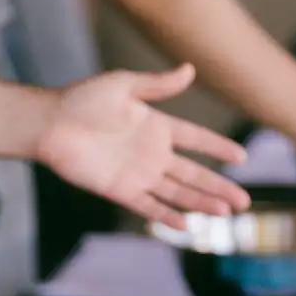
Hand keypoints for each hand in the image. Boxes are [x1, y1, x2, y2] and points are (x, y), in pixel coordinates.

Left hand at [36, 63, 251, 227]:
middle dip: (219, 187)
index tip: (242, 158)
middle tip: (244, 201)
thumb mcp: (124, 85)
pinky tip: (187, 226)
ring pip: (177, 193)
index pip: (197, 140)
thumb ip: (158, 85)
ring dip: (201, 203)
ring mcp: (138, 174)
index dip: (219, 148)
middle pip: (194, 174)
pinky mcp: (121, 190)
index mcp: (157, 126)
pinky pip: (149, 206)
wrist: (51, 123)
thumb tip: (190, 70)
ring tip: (226, 213)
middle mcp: (152, 153)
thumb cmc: (83, 99)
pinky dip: (167, 216)